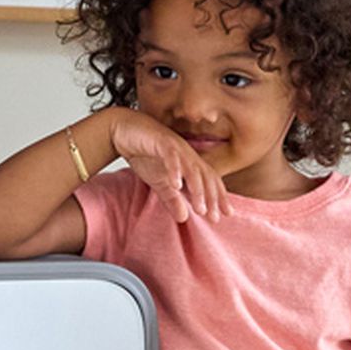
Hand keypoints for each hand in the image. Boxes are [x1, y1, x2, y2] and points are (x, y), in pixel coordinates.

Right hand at [105, 107, 228, 224]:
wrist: (123, 131)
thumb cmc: (143, 154)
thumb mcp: (158, 182)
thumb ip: (171, 198)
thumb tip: (183, 218)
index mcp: (190, 163)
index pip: (209, 181)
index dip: (219, 197)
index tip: (227, 215)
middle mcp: (187, 155)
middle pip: (205, 176)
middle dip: (211, 197)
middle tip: (214, 217)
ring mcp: (176, 147)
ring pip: (192, 168)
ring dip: (197, 188)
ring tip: (200, 208)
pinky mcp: (161, 142)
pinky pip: (171, 157)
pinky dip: (175, 170)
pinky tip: (176, 185)